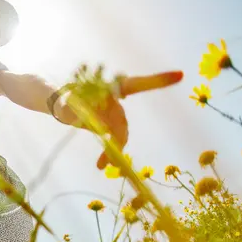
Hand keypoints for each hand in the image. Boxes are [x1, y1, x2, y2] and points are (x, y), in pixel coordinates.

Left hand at [60, 71, 182, 169]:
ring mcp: (115, 116)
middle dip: (117, 139)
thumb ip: (69, 108)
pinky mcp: (110, 127)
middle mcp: (117, 102)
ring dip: (112, 151)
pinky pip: (113, 143)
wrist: (61, 105)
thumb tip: (72, 116)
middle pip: (123, 121)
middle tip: (110, 154)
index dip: (158, 80)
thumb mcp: (64, 102)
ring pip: (120, 135)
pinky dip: (108, 155)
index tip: (180, 75)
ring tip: (102, 165)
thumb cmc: (63, 98)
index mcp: (110, 89)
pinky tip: (100, 166)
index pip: (136, 84)